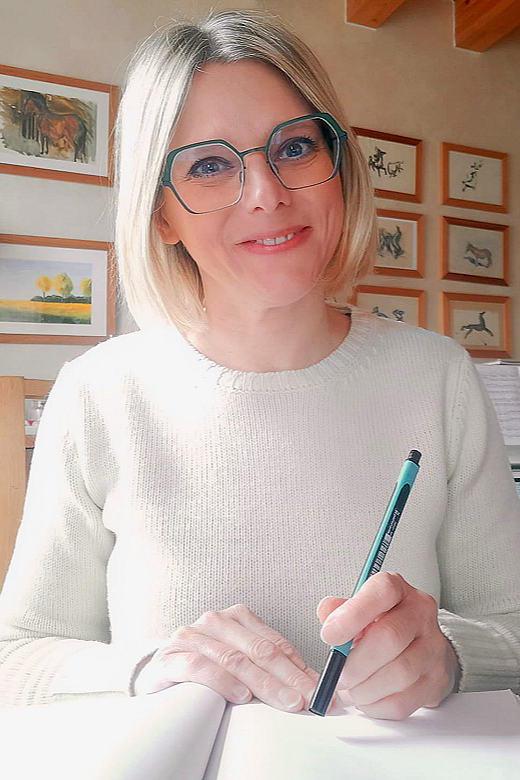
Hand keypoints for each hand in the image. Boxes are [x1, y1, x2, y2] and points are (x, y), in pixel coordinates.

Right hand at [133, 604, 318, 711]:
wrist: (157, 673)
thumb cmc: (205, 668)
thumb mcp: (241, 664)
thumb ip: (270, 670)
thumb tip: (311, 687)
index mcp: (237, 618)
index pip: (276, 643)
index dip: (301, 668)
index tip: (320, 691)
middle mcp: (216, 621)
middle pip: (260, 651)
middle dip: (289, 678)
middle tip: (308, 699)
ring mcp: (192, 636)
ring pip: (236, 659)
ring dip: (264, 683)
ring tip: (286, 701)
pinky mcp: (171, 656)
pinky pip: (200, 667)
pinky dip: (223, 681)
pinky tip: (240, 695)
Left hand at [318, 572, 460, 719]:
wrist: (420, 646)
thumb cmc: (384, 625)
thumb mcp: (360, 609)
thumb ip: (340, 610)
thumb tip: (327, 614)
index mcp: (399, 591)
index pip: (383, 591)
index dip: (353, 613)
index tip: (329, 634)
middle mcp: (420, 614)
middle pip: (390, 637)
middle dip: (355, 663)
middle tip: (338, 675)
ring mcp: (433, 648)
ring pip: (399, 673)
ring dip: (365, 689)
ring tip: (350, 689)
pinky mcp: (435, 681)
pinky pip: (404, 701)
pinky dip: (377, 706)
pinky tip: (366, 699)